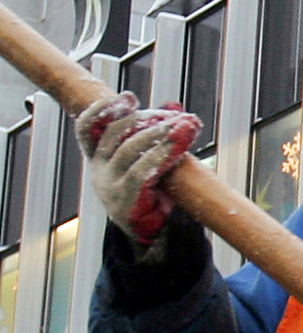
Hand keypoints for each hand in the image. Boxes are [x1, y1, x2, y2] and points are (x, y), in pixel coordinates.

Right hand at [75, 92, 201, 246]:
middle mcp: (100, 170)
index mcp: (99, 158)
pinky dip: (160, 158)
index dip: (102, 110)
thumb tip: (174, 105)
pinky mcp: (126, 202)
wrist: (150, 235)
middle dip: (146, 120)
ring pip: (131, 152)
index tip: (127, 97)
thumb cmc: (149, 194)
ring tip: (184, 126)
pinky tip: (176, 149)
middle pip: (117, 135)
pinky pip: (142, 174)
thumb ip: (156, 135)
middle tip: (175, 115)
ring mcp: (111, 187)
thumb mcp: (147, 162)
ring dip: (159, 136)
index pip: (87, 128)